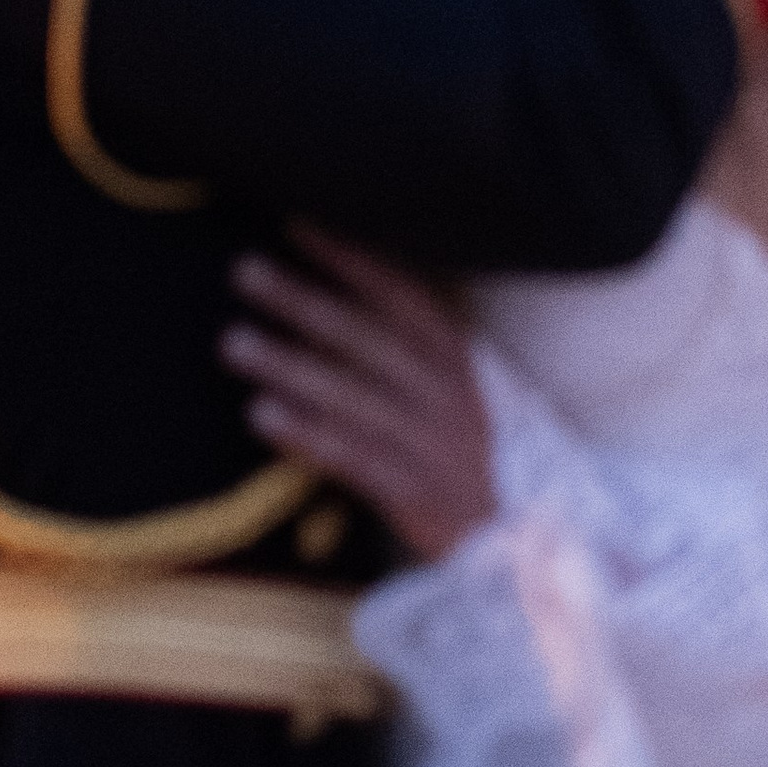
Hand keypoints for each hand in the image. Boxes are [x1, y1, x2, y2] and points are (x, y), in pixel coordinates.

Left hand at [222, 232, 497, 564]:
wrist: (535, 540)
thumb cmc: (492, 455)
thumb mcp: (480, 389)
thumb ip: (428, 352)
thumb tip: (358, 303)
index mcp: (461, 357)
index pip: (399, 295)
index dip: (348, 259)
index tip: (295, 226)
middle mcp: (445, 390)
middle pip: (364, 337)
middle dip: (303, 300)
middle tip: (244, 270)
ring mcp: (429, 441)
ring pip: (349, 394)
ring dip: (288, 364)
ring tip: (233, 341)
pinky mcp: (413, 492)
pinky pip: (350, 455)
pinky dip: (305, 433)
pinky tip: (260, 414)